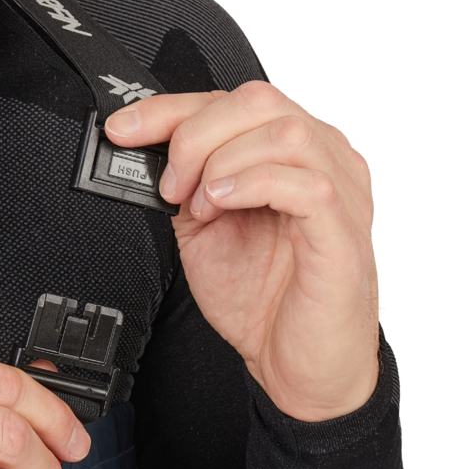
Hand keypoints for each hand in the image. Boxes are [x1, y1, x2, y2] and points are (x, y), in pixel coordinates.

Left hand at [105, 81, 377, 421]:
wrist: (301, 368)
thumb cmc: (267, 301)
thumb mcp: (206, 231)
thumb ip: (187, 186)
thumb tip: (146, 153)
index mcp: (294, 153)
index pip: (233, 101)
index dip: (171, 108)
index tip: (124, 129)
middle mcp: (325, 160)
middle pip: (257, 100)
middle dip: (194, 135)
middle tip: (170, 186)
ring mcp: (342, 192)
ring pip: (283, 131)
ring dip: (222, 162)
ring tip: (201, 206)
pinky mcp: (344, 230)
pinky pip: (305, 183)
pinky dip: (251, 185)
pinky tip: (223, 207)